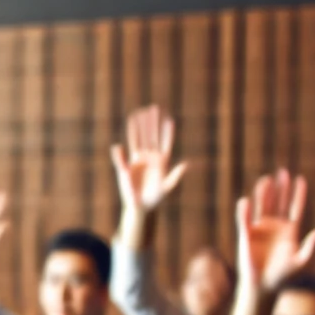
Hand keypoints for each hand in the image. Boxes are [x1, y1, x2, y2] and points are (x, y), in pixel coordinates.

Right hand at [111, 105, 187, 246]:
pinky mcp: (128, 164)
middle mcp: (151, 157)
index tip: (169, 118)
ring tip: (140, 113)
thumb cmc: (155, 198)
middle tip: (154, 108)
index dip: (167, 131)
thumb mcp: (168, 186)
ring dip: (140, 126)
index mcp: (163, 161)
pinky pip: (127, 149)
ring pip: (140, 139)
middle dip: (153, 123)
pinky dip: (128, 139)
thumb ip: (177, 175)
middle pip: (152, 136)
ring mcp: (140, 159)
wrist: (140, 206)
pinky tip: (127, 128)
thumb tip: (188, 163)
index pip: (165, 142)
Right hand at [236, 170, 314, 292]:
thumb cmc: (282, 275)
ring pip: (263, 205)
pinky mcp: (247, 234)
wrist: (262, 285)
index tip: (301, 179)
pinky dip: (245, 210)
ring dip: (265, 193)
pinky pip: (245, 219)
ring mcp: (261, 228)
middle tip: (283, 172)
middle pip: (280, 202)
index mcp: (291, 230)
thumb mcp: (300, 262)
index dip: (299, 194)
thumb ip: (309, 247)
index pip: (296, 207)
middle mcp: (276, 226)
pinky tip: (246, 201)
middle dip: (282, 188)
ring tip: (266, 180)